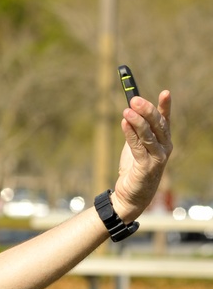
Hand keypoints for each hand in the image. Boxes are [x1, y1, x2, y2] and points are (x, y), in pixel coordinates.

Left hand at [111, 90, 171, 220]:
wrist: (131, 196)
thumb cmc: (134, 169)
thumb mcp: (135, 146)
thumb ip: (135, 132)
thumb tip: (129, 112)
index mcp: (163, 141)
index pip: (165, 121)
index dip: (165, 106)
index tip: (165, 92)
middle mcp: (164, 148)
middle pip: (158, 125)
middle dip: (147, 110)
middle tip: (135, 98)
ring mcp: (157, 158)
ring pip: (149, 135)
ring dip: (137, 121)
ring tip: (127, 109)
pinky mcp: (146, 167)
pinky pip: (138, 147)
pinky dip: (130, 134)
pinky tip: (124, 123)